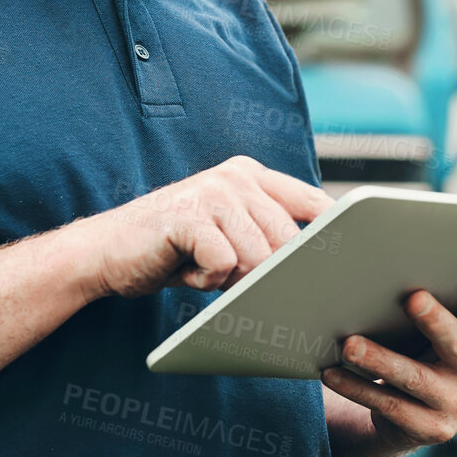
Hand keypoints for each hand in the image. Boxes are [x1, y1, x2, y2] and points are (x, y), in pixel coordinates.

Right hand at [88, 155, 333, 299]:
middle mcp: (235, 176)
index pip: (314, 203)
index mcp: (252, 176)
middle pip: (288, 241)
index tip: (348, 263)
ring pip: (258, 257)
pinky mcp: (188, 216)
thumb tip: (319, 268)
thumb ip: (268, 238)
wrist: (108, 252)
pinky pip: (224, 265)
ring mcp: (211, 192)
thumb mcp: (230, 236)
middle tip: (231, 275)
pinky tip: (186, 269)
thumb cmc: (175, 250)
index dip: (334, 236)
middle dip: (269, 273)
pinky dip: (207, 280)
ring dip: (234, 279)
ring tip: (203, 267)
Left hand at [320, 250, 456, 451]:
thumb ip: (440, 306)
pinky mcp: (431, 430)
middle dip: (435, 321)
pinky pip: (388, 405)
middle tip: (412, 297)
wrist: (411, 417)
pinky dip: (356, 387)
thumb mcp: (440, 332)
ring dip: (379, 359)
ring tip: (349, 344)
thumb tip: (396, 262)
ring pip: (414, 378)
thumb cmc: (424, 353)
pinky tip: (332, 373)